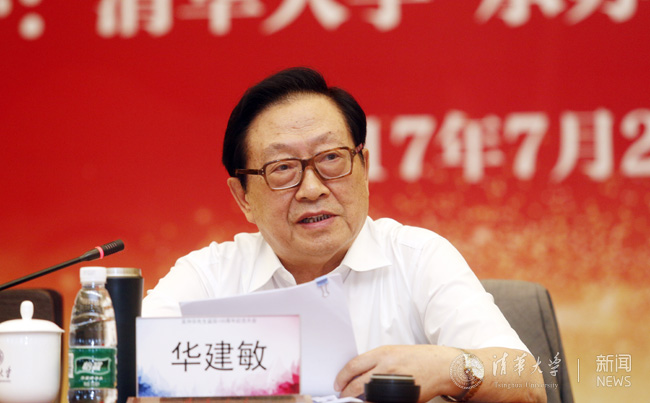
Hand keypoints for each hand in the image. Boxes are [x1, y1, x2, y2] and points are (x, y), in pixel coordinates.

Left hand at [333, 345, 458, 401]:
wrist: (441, 366)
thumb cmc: (418, 358)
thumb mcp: (394, 352)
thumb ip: (376, 361)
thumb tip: (357, 374)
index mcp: (383, 354)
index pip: (353, 365)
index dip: (342, 376)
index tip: (338, 383)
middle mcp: (387, 368)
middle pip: (357, 383)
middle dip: (346, 392)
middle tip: (343, 395)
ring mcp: (394, 384)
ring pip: (368, 396)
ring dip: (359, 400)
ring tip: (356, 401)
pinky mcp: (402, 397)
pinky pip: (381, 402)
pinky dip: (373, 402)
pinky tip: (372, 402)